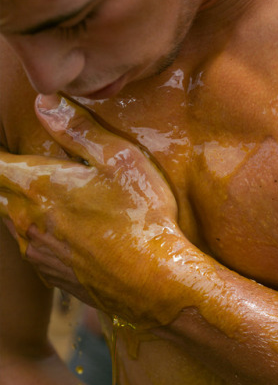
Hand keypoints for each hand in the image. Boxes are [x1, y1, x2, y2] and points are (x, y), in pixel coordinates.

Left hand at [0, 95, 185, 325]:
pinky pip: (35, 250)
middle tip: (26, 170)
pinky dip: (41, 237)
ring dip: (23, 209)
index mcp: (37, 187)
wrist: (156, 283)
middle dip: (7, 180)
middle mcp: (27, 222)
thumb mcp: (119, 160)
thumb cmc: (142, 218)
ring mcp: (39, 254)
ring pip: (14, 224)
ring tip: (48, 201)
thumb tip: (43, 101)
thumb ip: (77, 128)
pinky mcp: (54, 277)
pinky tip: (66, 235)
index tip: (5, 146)